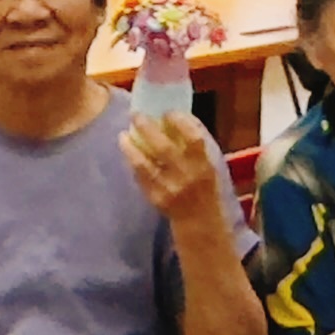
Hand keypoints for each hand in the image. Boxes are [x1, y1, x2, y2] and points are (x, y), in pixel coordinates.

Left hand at [124, 111, 231, 240]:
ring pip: (145, 164)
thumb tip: (178, 116)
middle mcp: (187, 176)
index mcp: (205, 165)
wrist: (202, 223)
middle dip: (147, 128)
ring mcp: (170, 189)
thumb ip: (198, 145)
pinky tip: (127, 151)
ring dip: (131, 147)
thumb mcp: (212, 165)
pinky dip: (132, 162)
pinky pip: (140, 178)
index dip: (180, 121)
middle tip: (136, 115)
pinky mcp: (156, 199)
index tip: (168, 112)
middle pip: (164, 148)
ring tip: (123, 134)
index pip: (193, 138)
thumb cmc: (208, 188)